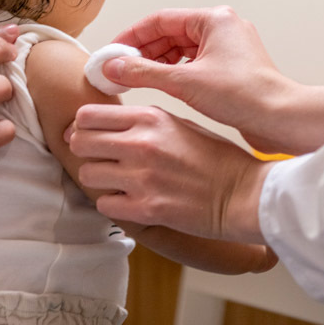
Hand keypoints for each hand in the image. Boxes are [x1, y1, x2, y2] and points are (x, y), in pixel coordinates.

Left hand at [68, 103, 271, 242]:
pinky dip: (112, 204)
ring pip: (87, 175)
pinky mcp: (146, 209)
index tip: (87, 134)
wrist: (244, 193)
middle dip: (84, 151)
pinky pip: (104, 204)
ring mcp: (142, 177)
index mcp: (149, 118)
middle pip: (79, 142)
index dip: (82, 126)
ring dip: (98, 179)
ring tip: (116, 180)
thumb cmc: (215, 157)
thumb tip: (102, 124)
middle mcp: (141, 144)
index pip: (87, 115)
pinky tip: (128, 200)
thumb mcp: (178, 123)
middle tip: (98, 158)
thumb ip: (141, 121)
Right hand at [102, 7, 297, 153]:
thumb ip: (143, 73)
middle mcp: (223, 28)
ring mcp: (228, 49)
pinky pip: (194, 64)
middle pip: (170, 34)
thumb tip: (114, 67)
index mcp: (214, 19)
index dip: (132, 36)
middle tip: (119, 69)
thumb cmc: (245, 96)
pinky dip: (175, 73)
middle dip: (143, 52)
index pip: (160, 20)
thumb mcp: (184, 82)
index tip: (113, 51)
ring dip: (157, 64)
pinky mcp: (231, 69)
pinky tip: (161, 87)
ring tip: (135, 80)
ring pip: (181, 50)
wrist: (282, 120)